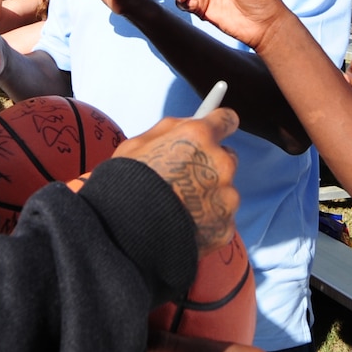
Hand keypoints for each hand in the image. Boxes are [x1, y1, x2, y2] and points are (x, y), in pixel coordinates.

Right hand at [110, 107, 241, 252]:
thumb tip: (191, 121)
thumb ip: (170, 129)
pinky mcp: (225, 226)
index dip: (220, 126)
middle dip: (211, 166)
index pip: (227, 120)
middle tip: (185, 180)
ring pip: (225, 191)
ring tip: (179, 208)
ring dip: (209, 196)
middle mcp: (219, 164)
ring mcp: (225, 198)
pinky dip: (207, 222)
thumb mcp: (137, 144)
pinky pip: (221, 220)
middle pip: (227, 158)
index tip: (217, 132)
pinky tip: (184, 226)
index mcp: (198, 137)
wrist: (124, 232)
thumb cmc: (125, 185)